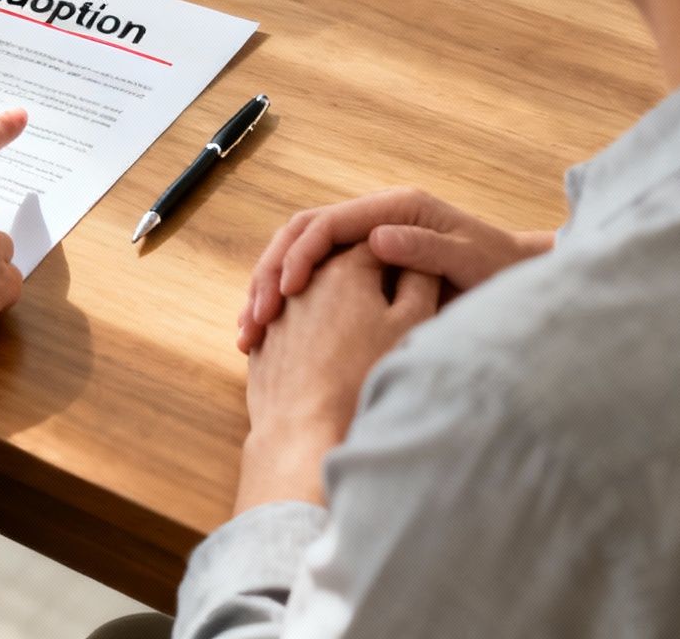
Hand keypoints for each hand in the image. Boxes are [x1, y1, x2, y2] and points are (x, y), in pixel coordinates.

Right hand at [237, 188, 552, 352]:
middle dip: (271, 273)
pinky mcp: (359, 265)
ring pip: (297, 254)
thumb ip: (425, 249)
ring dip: (269, 288)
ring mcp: (363, 239)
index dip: (300, 257)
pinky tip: (271, 332)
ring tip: (251, 329)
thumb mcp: (470, 260)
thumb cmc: (499, 271)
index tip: (285, 294)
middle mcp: (373, 218)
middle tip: (256, 317)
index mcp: (394, 209)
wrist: (515, 278)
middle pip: (300, 234)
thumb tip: (376, 239)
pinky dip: (284, 300)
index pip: (327, 224)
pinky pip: (310, 276)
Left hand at [237, 244, 438, 510]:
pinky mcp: (261, 344)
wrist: (306, 434)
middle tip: (390, 303)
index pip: (376, 245)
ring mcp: (276, 313)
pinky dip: (304, 329)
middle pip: (337, 266)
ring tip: (358, 334)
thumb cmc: (365, 377)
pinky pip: (284, 323)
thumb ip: (419, 280)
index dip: (399, 258)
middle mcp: (301, 282)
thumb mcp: (411, 325)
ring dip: (331, 304)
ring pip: (307, 294)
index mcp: (343, 269)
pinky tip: (324, 354)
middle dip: (363, 279)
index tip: (415, 278)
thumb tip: (418, 256)